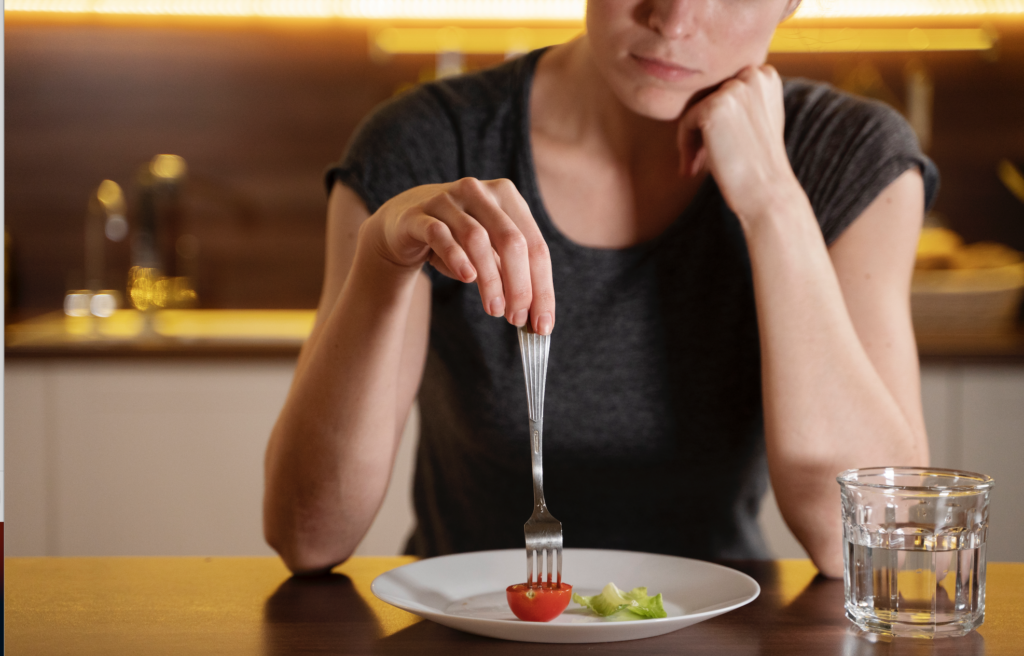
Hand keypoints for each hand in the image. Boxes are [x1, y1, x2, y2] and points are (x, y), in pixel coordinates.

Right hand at [363, 177, 554, 333]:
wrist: (404, 225)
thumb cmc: (456, 241)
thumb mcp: (488, 254)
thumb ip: (510, 275)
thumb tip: (533, 314)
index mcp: (507, 198)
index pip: (535, 245)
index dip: (542, 287)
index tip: (542, 323)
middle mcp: (480, 192)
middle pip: (512, 241)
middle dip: (520, 286)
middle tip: (517, 319)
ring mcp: (448, 199)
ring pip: (477, 239)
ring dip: (490, 280)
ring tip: (494, 309)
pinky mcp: (419, 215)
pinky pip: (440, 235)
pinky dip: (456, 258)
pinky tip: (467, 278)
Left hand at [677, 65, 800, 223]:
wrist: (767, 192)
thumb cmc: (759, 163)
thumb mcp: (756, 120)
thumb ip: (739, 102)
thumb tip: (703, 99)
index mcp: (765, 74)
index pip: (722, 88)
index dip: (714, 120)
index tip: (711, 148)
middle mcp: (753, 74)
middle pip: (707, 96)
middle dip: (700, 129)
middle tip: (699, 161)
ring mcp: (735, 88)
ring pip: (694, 109)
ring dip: (690, 140)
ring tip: (694, 167)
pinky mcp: (715, 105)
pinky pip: (686, 121)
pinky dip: (685, 146)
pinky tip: (692, 169)